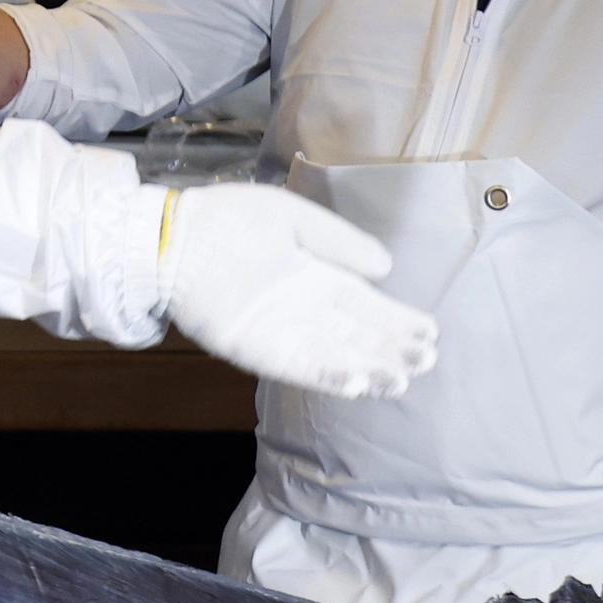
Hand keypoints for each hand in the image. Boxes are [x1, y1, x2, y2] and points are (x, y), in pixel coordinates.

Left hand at [156, 184, 435, 401]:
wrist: (173, 235)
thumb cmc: (230, 219)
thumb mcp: (295, 219)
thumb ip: (340, 241)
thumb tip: (387, 267)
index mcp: (317, 277)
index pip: (366, 305)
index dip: (397, 321)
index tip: (429, 334)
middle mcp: (303, 309)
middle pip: (355, 337)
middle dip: (390, 350)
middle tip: (425, 362)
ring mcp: (278, 331)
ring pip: (333, 356)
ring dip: (366, 370)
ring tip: (400, 380)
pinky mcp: (252, 348)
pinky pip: (296, 366)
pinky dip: (325, 375)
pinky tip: (356, 383)